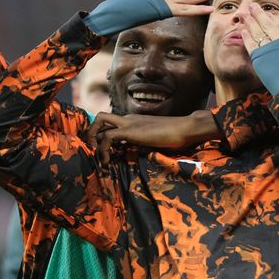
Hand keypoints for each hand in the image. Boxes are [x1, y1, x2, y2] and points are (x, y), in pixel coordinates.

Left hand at [87, 111, 218, 164]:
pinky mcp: (130, 131)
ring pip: (99, 120)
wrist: (185, 128)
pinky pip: (107, 136)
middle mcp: (128, 118)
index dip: (103, 135)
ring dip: (93, 138)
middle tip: (95, 151)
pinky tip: (108, 161)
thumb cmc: (176, 136)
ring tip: (99, 156)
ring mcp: (129, 122)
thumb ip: (144, 142)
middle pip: (101, 118)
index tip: (104, 152)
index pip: (111, 123)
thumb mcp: (155, 139)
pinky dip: (103, 149)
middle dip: (92, 133)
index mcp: (134, 121)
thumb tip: (139, 153)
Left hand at [239, 2, 278, 53]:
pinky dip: (247, 37)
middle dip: (258, 13)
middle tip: (252, 5)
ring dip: (250, 22)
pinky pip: (251, 45)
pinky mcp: (259, 58)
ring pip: (256, 31)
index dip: (270, 17)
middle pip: (266, 24)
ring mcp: (268, 48)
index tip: (266, 13)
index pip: (278, 24)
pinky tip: (243, 31)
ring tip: (244, 15)